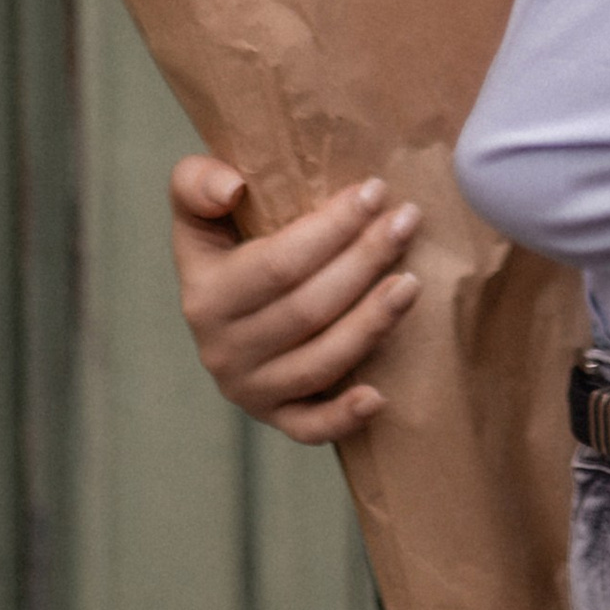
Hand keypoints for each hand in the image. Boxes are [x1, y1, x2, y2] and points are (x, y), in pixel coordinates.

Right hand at [168, 156, 418, 444]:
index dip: (331, 227)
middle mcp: (222, 349)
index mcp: (205, 295)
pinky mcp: (276, 417)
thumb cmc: (226, 240)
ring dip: (371, 323)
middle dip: (365, 261)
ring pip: (320, 362)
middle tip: (407, 222)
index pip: (279, 263)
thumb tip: (232, 188)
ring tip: (412, 283)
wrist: (226, 304)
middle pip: (309, 308)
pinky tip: (379, 397)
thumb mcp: (196, 204)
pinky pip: (310, 428)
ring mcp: (249, 389)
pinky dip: (343, 417)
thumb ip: (197, 182)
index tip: (375, 191)